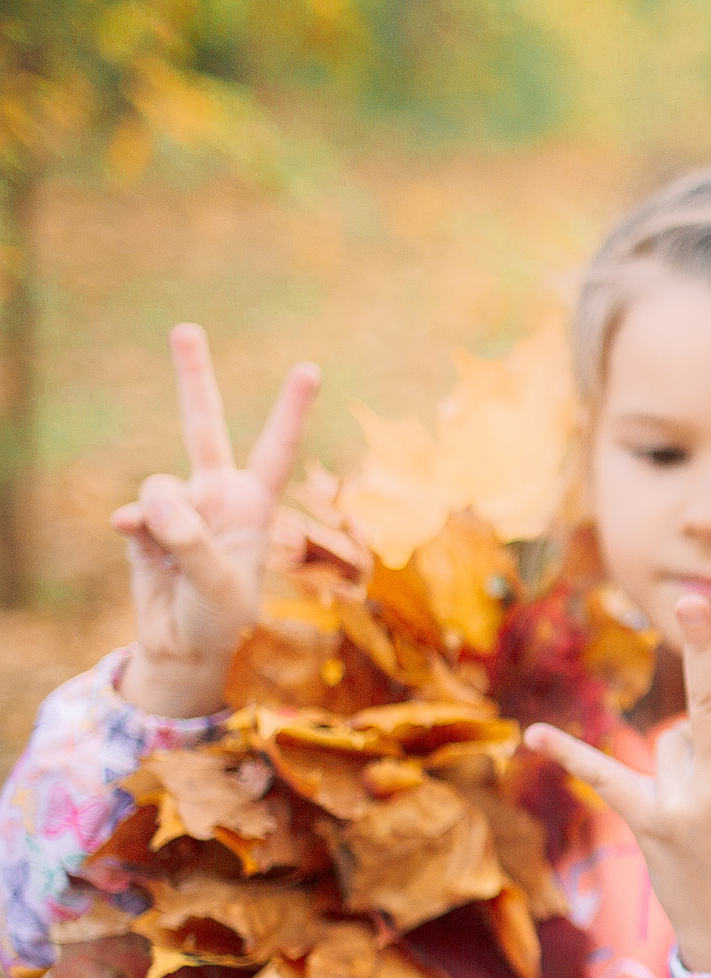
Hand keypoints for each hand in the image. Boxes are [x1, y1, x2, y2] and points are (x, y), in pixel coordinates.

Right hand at [112, 325, 319, 718]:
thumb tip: (153, 505)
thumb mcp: (220, 586)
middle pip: (202, 427)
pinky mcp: (142, 524)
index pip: (276, 449)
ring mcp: (177, 507)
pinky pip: (133, 512)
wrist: (184, 648)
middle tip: (184, 328)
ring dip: (163, 516)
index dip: (290, 410)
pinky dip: (134, 528)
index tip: (310, 367)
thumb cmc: (221, 620)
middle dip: (192, 378)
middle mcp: (216, 496)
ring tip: (176, 551)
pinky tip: (136, 542)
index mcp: (254, 505)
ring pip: (159, 483)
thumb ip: (191, 542)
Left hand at [523, 597, 710, 971]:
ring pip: (670, 742)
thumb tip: (673, 736)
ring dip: (684, 760)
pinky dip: (571, 755)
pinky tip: (532, 735)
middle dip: (703, 652)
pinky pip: (606, 777)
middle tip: (692, 601)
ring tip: (703, 807)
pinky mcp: (647, 823)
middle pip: (710, 708)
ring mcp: (680, 808)